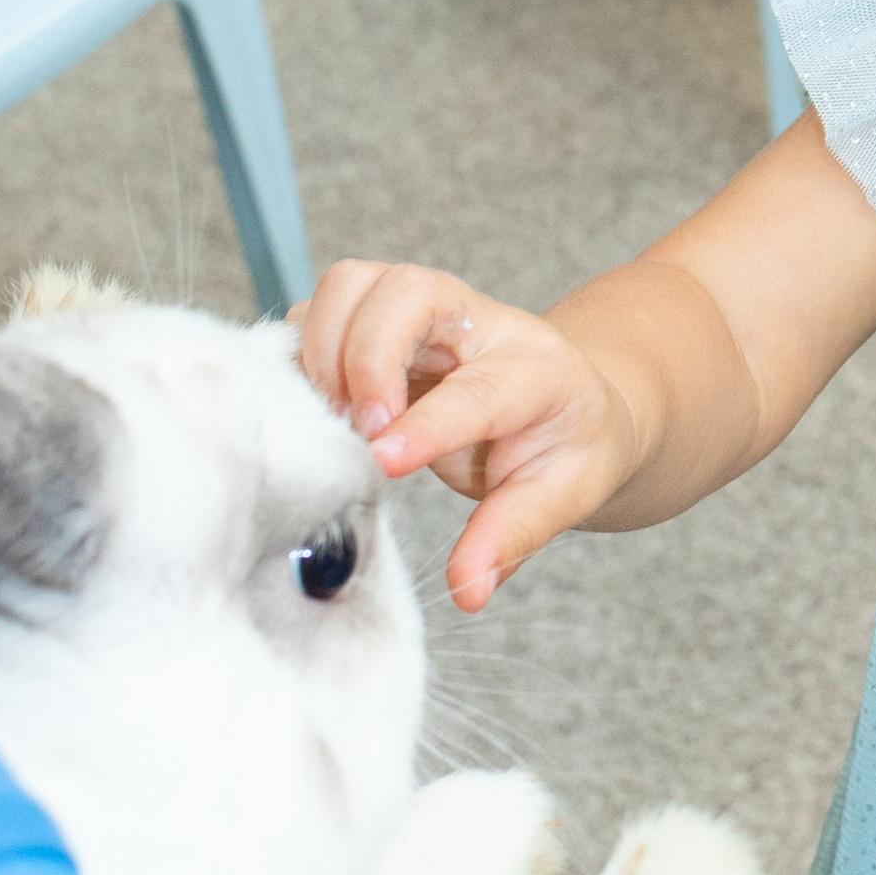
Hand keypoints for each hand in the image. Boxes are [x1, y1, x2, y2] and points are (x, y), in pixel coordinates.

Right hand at [297, 261, 636, 612]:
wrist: (570, 397)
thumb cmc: (566, 445)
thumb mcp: (563, 494)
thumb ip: (511, 537)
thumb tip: (468, 590)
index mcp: (536, 369)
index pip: (475, 387)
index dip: (426, 422)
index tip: (383, 460)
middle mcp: (477, 322)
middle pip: (406, 290)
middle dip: (365, 358)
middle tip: (363, 433)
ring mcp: (425, 311)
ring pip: (354, 284)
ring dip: (326, 348)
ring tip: (340, 418)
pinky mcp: (380, 316)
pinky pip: (324, 306)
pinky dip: (305, 348)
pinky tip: (319, 401)